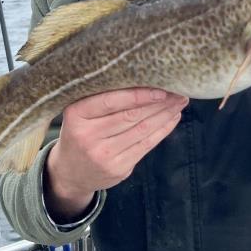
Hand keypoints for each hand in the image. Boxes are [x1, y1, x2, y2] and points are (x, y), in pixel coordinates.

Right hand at [45, 88, 188, 219]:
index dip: (138, 95)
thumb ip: (103, 98)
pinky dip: (163, 130)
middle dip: (158, 102)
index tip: (160, 87)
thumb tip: (144, 77)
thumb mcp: (79, 113)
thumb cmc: (80, 132)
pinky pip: (146, 145)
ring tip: (179, 102)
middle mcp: (88, 136)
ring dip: (165, 114)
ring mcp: (103, 155)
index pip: (110, 101)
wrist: (71, 173)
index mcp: (76, 115)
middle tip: (178, 90)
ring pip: (142, 130)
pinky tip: (173, 118)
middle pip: (130, 115)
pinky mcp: (118, 169)